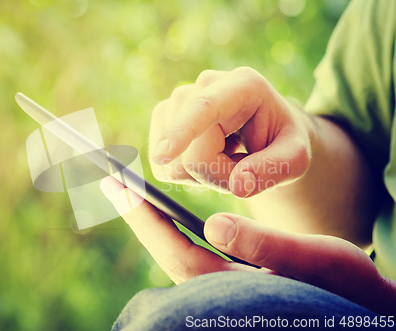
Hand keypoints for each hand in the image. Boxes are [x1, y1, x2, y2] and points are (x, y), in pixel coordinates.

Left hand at [100, 176, 395, 315]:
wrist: (356, 307)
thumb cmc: (343, 287)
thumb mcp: (313, 260)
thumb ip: (264, 246)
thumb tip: (213, 224)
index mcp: (229, 291)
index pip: (176, 250)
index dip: (146, 217)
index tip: (120, 185)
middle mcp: (214, 295)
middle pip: (166, 250)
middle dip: (138, 215)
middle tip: (112, 181)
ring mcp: (217, 292)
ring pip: (174, 252)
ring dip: (151, 220)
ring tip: (130, 190)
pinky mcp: (226, 285)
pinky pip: (188, 253)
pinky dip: (171, 230)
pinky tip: (165, 213)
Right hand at [149, 67, 311, 196]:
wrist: (265, 130)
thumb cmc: (281, 141)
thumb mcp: (295, 157)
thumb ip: (273, 169)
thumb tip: (238, 184)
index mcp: (243, 86)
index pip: (204, 108)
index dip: (181, 132)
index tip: (161, 157)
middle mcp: (204, 85)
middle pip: (191, 153)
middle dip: (216, 175)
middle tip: (244, 169)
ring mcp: (178, 99)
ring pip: (173, 163)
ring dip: (201, 176)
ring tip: (226, 160)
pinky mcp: (164, 116)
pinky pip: (163, 166)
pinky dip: (184, 174)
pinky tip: (206, 159)